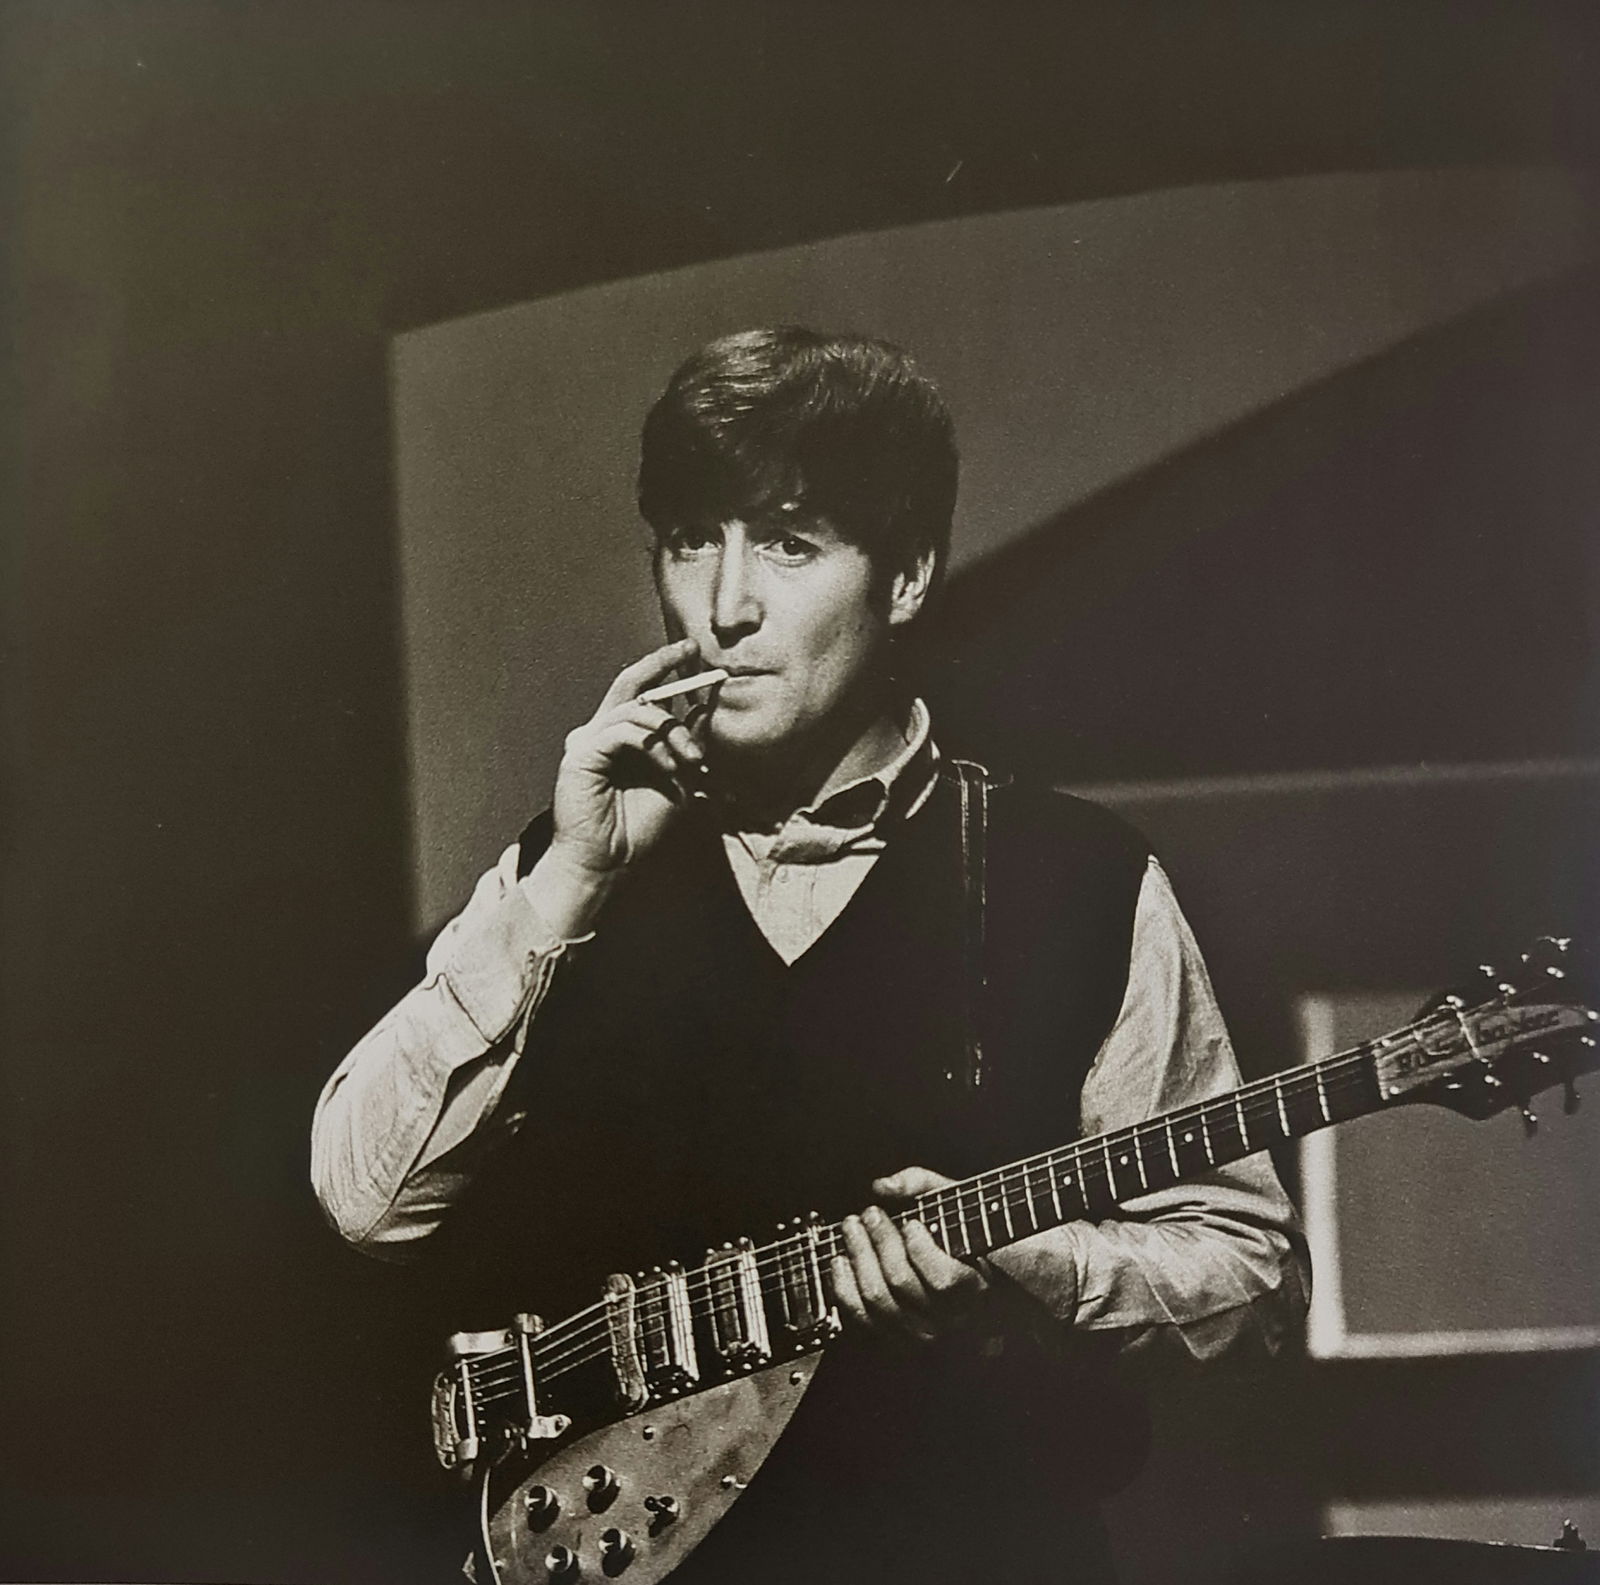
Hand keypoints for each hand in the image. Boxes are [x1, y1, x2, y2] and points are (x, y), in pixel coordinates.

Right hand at [536, 639, 709, 911]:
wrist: (610, 862)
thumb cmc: (638, 827)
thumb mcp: (677, 779)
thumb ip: (687, 744)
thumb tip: (705, 707)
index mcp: (624, 737)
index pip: (644, 693)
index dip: (666, 670)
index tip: (696, 656)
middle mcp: (603, 732)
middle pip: (630, 683)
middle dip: (661, 662)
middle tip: (690, 651)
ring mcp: (589, 741)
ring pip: (637, 710)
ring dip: (673, 730)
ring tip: (694, 759)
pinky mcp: (581, 755)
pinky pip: (622, 732)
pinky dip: (653, 746)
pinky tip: (670, 769)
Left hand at [829, 1167, 990, 1343]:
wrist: (964, 1286)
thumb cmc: (958, 1235)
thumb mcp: (952, 1201)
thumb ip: (921, 1184)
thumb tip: (884, 1186)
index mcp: (974, 1289)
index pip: (944, 1280)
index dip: (921, 1250)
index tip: (910, 1223)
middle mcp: (948, 1320)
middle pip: (901, 1283)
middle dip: (880, 1241)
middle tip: (870, 1214)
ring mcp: (919, 1334)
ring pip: (877, 1299)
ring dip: (859, 1257)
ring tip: (852, 1228)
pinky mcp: (893, 1339)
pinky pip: (860, 1318)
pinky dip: (844, 1287)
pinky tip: (842, 1260)